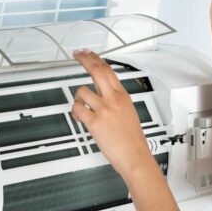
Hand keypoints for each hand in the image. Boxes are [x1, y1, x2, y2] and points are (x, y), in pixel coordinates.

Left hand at [70, 49, 152, 178]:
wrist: (136, 157)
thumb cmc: (132, 140)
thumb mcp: (129, 113)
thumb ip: (117, 101)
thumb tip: (104, 95)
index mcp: (123, 96)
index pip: (108, 70)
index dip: (97, 59)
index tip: (89, 54)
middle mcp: (114, 100)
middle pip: (97, 71)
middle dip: (85, 59)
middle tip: (78, 55)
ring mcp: (104, 110)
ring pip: (82, 91)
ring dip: (77, 97)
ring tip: (81, 106)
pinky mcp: (95, 122)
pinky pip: (77, 109)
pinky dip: (75, 112)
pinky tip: (79, 116)